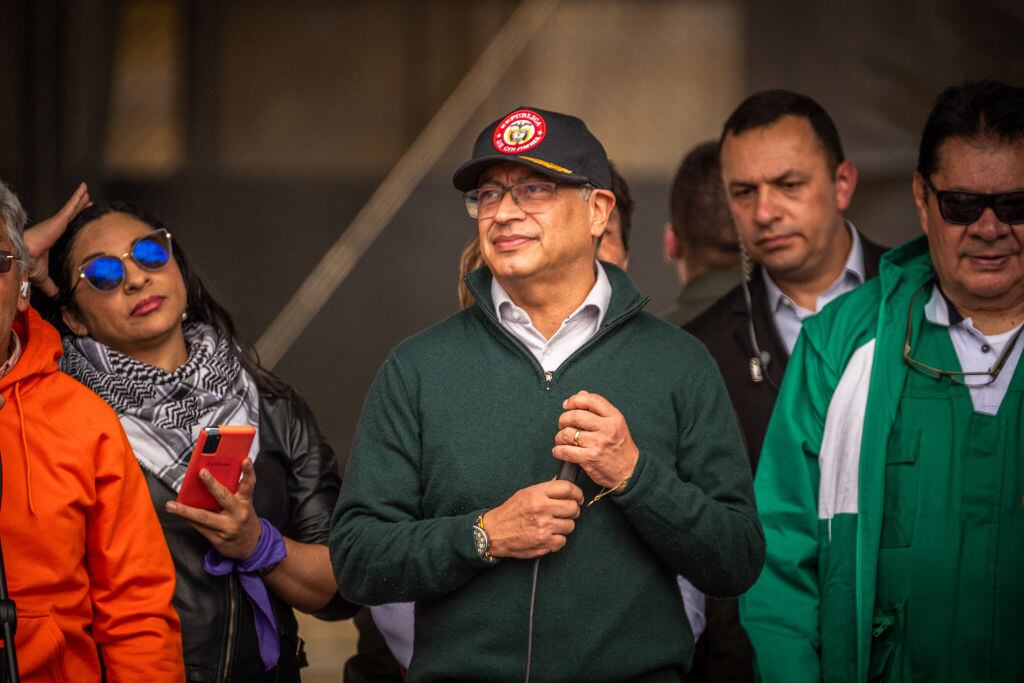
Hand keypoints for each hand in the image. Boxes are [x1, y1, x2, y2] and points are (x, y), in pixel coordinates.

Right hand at [25, 182, 90, 296]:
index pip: (66, 230)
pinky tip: (85, 188)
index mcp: (53, 240)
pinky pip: (71, 206)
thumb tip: (57, 297)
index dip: (73, 224)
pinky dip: (78, 196)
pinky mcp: (58, 219)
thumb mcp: (43, 277)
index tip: (81, 219)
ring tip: (88, 193)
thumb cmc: (29, 264)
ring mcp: (57, 223)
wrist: (22, 256)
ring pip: (72, 209)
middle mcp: (56, 230)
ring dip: (80, 201)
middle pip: (71, 217)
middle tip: (88, 202)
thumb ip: (51, 286)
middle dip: (79, 209)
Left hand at [166, 458, 262, 558]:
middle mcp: (238, 513)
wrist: (251, 546)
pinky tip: (177, 513)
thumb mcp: (244, 504)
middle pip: (224, 496)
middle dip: (212, 484)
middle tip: (201, 473)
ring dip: (185, 510)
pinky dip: (187, 519)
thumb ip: (234, 491)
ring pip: (204, 516)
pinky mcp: (217, 538)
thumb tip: (215, 475)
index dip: (248, 471)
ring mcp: (227, 527)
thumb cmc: (244, 519)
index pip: (249, 484)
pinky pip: (199, 527)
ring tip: (171, 505)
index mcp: (245, 501)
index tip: (245, 460)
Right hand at [482, 479, 582, 558]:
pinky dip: (557, 540)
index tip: (578, 497)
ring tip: (553, 525)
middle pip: (573, 508)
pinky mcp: (544, 542)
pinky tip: (548, 535)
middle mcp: (542, 509)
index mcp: (537, 494)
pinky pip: (563, 540)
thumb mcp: (525, 493)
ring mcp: (544, 527)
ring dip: (564, 526)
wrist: (493, 533)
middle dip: (572, 510)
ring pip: (570, 525)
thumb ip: (545, 489)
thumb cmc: (510, 513)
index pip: (567, 488)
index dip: (577, 493)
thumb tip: (560, 482)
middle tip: (565, 512)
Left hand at [552, 390, 638, 489]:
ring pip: (567, 433)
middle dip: (563, 419)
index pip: (591, 400)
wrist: (630, 472)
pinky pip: (565, 451)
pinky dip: (558, 450)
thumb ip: (599, 409)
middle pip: (575, 415)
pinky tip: (559, 451)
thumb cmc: (621, 448)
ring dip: (560, 436)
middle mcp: (606, 428)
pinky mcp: (589, 458)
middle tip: (563, 424)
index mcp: (614, 417)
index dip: (575, 400)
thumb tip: (580, 394)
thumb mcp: (616, 424)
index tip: (567, 405)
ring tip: (562, 440)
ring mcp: (597, 443)